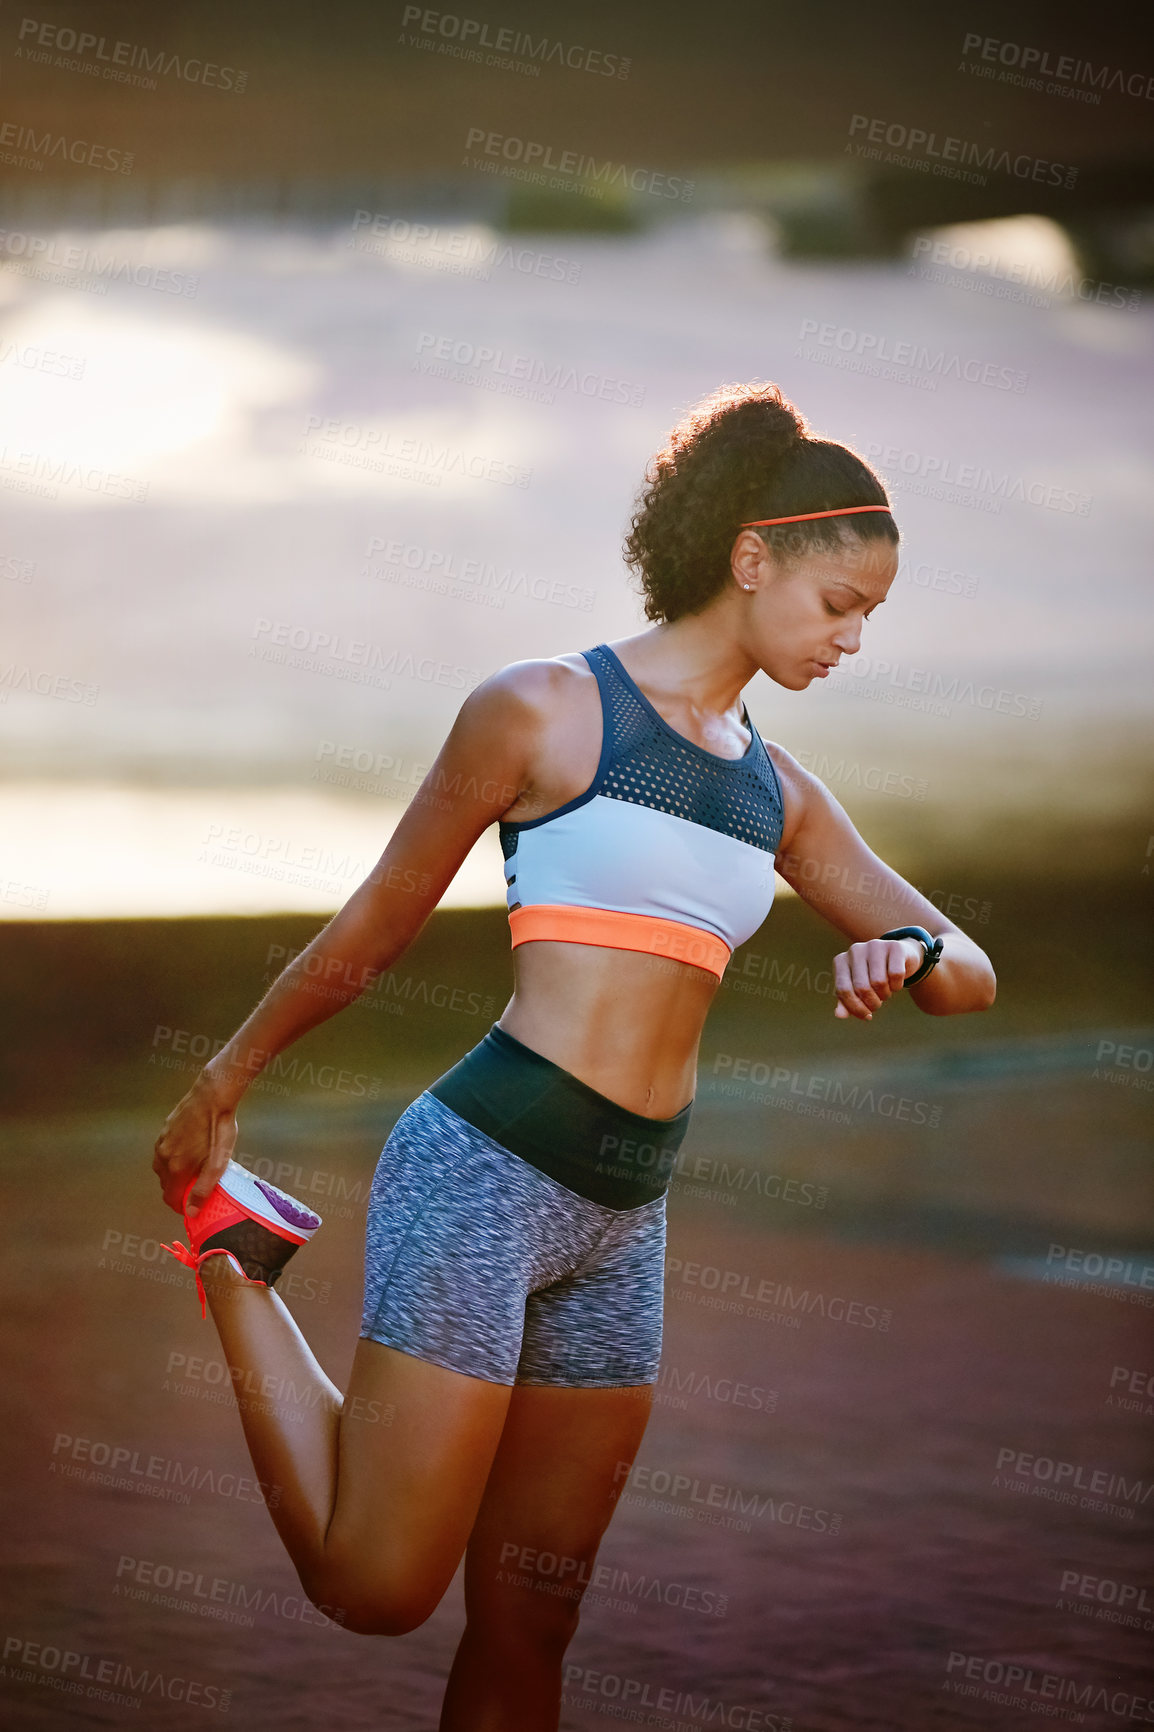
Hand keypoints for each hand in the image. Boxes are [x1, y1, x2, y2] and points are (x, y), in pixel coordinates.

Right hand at [152, 1071, 239, 1216]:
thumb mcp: (218, 1162)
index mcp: (176, 1168)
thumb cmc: (219, 1127)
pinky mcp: (163, 1131)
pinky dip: (171, 1159)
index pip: (170, 1198)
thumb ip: (203, 1188)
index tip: (191, 1206)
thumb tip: (192, 1212)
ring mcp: (161, 1142)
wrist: (212, 1095)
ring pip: (162, 1168)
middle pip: (165, 1184)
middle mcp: (163, 1157)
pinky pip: (163, 1153)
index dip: (180, 1207)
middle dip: (178, 1191)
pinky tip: (188, 1152)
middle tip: (196, 1187)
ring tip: (193, 1170)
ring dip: (174, 1175)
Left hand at [833, 937, 923, 1020]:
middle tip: (877, 1004)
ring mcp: (874, 945)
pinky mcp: (894, 946)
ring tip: (885, 992)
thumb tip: (839, 1015)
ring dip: (885, 995)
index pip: (843, 990)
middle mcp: (855, 950)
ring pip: (879, 982)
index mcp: (841, 961)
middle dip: (872, 1003)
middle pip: (861, 987)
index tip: (866, 1016)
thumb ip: (846, 1002)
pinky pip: (896, 974)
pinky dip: (897, 986)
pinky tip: (895, 983)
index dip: (855, 1008)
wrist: (899, 958)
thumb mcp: (857, 989)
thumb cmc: (873, 976)